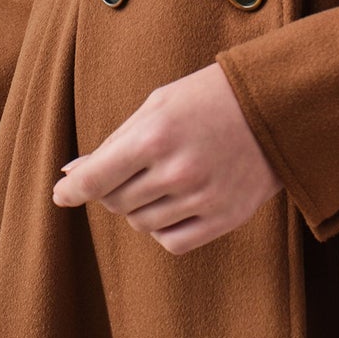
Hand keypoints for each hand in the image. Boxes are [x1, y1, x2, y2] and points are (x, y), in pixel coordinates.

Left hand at [50, 61, 283, 254]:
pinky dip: (163, 228)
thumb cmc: (210, 96)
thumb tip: (71, 174)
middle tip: (132, 166)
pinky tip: (175, 202)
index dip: (72, 190)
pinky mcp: (224, 219)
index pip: (95, 179)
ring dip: (140, 205)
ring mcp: (202, 199)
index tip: (61, 194)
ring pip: (141, 223)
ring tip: (163, 175)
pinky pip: (171, 241)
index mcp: (156, 135)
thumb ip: (115, 140)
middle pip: (117, 202)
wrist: (276, 104)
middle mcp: (177, 171)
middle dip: (113, 188)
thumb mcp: (160, 103)